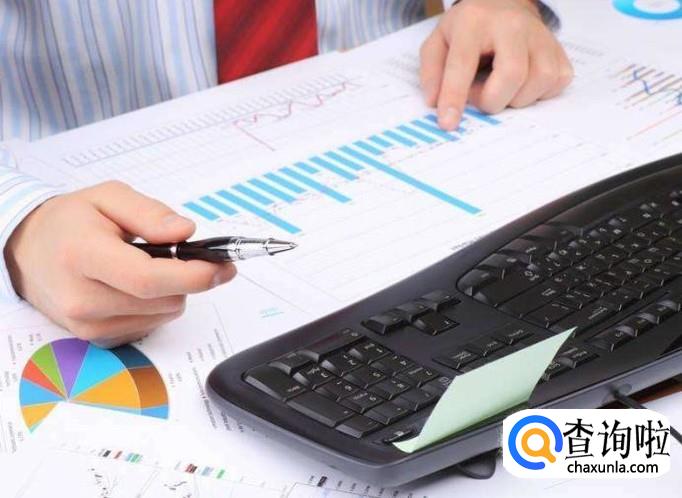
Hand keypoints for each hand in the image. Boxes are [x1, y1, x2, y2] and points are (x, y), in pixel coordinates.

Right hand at [4, 181, 235, 346]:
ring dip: (172, 292)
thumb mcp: (108, 197)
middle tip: (185, 255)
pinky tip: (135, 286)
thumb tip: (186, 232)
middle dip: (187, 278)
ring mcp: (87, 324)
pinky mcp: (95, 338)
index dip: (193, 275)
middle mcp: (82, 298)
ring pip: (163, 315)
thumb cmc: (69, 222)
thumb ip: (149, 213)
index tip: (222, 267)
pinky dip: (156, 305)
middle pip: (164, 301)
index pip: (148, 278)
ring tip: (147, 266)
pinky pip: (150, 325)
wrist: (28, 251)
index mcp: (83, 255)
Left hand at [420, 0, 572, 129]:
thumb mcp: (439, 41)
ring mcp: (541, 35)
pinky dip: (537, 94)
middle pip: (512, 74)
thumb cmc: (470, 28)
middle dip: (493, 100)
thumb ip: (432, 72)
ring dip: (516, 98)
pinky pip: (556, 83)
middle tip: (480, 97)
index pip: (463, 63)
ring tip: (500, 87)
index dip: (454, 96)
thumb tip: (435, 103)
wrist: (504, 3)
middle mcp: (513, 25)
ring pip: (539, 81)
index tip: (448, 123)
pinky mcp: (559, 50)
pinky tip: (521, 84)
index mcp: (475, 23)